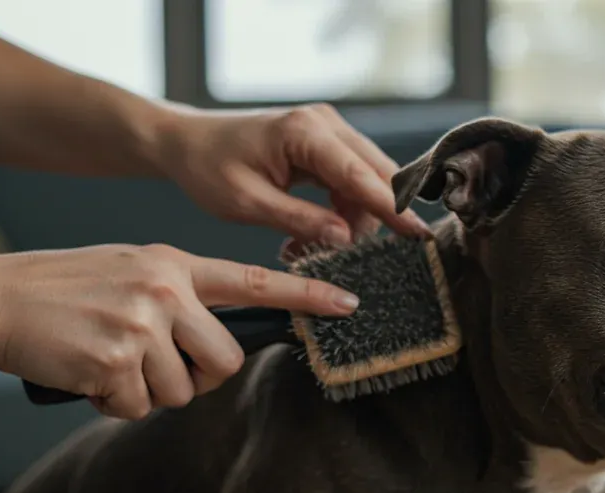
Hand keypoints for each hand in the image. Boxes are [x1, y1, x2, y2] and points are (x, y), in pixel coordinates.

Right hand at [0, 244, 358, 419]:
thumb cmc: (62, 288)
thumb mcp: (130, 270)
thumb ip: (178, 296)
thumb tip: (211, 345)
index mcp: (174, 264)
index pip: (255, 280)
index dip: (307, 294)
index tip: (349, 302)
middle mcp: (166, 290)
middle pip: (225, 359)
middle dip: (199, 377)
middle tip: (160, 368)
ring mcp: (141, 324)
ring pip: (181, 391)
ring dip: (147, 391)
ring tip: (110, 362)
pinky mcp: (114, 359)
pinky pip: (137, 407)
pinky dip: (113, 403)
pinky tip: (89, 375)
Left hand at [155, 103, 429, 249]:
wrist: (186, 143)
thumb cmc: (208, 167)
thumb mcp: (247, 203)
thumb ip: (299, 219)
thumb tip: (344, 238)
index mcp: (305, 132)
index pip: (361, 175)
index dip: (392, 208)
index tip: (418, 235)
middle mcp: (325, 123)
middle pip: (376, 174)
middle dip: (375, 218)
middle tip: (361, 257)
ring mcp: (328, 130)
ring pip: (367, 181)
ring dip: (354, 219)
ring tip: (313, 248)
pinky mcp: (325, 143)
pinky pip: (351, 180)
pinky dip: (342, 211)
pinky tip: (316, 234)